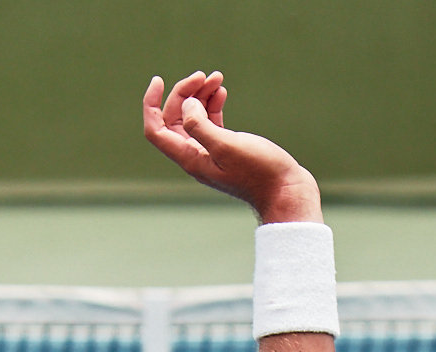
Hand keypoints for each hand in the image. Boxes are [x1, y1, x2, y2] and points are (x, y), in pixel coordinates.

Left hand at [142, 73, 321, 223]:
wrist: (284, 191)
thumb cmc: (258, 172)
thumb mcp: (226, 146)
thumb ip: (200, 125)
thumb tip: (186, 105)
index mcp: (190, 158)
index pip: (156, 131)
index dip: (151, 105)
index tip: (158, 80)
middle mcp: (195, 157)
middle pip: (175, 119)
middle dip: (185, 93)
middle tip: (203, 75)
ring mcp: (211, 153)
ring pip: (194, 117)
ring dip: (201, 94)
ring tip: (216, 77)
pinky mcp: (226, 149)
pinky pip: (210, 122)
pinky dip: (212, 104)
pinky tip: (222, 91)